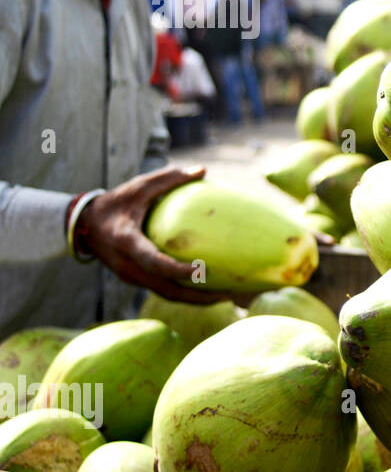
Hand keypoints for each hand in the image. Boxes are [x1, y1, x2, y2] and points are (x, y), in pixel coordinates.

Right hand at [79, 165, 253, 305]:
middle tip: (228, 295)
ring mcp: (131, 276)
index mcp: (126, 241)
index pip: (153, 261)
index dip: (176, 269)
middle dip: (197, 297)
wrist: (82, 226)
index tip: (201, 269)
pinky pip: (163, 291)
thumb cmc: (114, 203)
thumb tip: (202, 170)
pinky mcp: (136, 280)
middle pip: (166, 289)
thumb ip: (168, 178)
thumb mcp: (137, 187)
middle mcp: (127, 265)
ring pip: (166, 295)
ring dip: (195, 300)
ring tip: (225, 297)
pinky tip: (209, 289)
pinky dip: (186, 294)